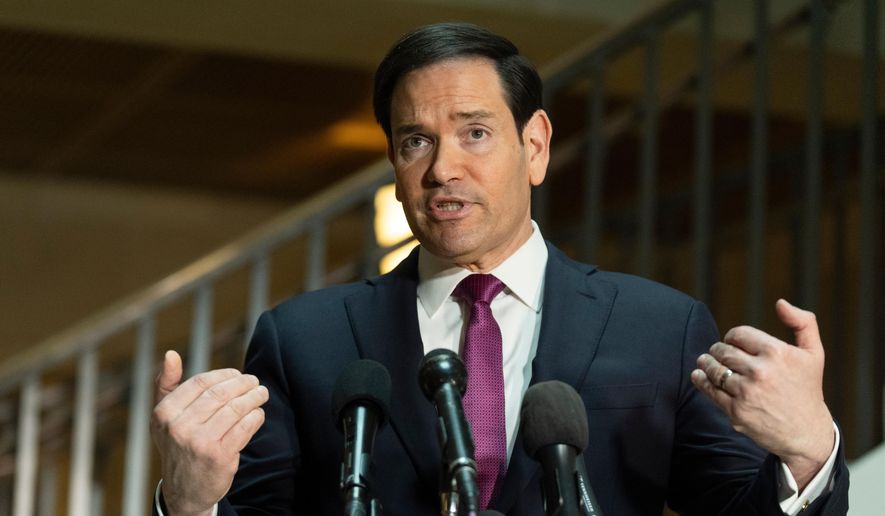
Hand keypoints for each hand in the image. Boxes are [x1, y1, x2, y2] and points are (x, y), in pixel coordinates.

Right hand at [151, 350, 268, 515]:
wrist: (184, 490)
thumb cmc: (177, 445)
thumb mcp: (164, 417)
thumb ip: (166, 385)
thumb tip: (171, 354)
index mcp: (165, 413)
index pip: (201, 382)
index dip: (224, 375)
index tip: (237, 374)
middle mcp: (179, 427)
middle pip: (221, 393)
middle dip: (243, 384)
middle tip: (255, 382)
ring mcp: (199, 442)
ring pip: (235, 408)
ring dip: (254, 398)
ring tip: (261, 394)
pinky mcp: (219, 457)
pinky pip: (245, 427)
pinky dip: (256, 417)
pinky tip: (258, 414)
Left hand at [690, 299, 834, 489]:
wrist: (806, 433)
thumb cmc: (807, 389)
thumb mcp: (813, 354)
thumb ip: (803, 323)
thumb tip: (780, 303)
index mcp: (777, 353)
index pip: (738, 334)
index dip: (732, 337)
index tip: (733, 342)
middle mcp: (761, 371)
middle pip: (723, 351)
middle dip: (718, 350)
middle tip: (718, 353)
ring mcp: (747, 392)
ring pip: (713, 369)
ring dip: (706, 363)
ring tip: (705, 361)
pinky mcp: (736, 411)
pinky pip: (710, 390)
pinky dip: (700, 380)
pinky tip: (698, 375)